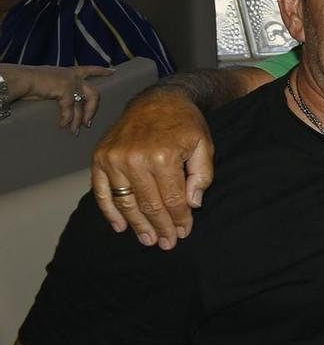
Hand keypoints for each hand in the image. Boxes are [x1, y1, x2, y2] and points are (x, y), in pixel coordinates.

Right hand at [3, 63, 111, 132]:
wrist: (22, 79)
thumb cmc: (31, 80)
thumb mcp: (50, 81)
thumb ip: (59, 87)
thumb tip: (63, 100)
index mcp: (70, 72)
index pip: (89, 70)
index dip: (101, 71)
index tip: (113, 71)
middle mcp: (74, 77)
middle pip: (94, 94)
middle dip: (92, 110)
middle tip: (88, 123)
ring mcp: (71, 83)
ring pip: (81, 106)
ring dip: (78, 120)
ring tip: (75, 131)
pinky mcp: (66, 91)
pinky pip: (69, 110)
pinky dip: (66, 120)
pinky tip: (62, 126)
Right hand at [90, 87, 214, 248]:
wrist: (157, 100)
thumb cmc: (184, 124)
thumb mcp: (203, 145)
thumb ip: (202, 175)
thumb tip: (193, 204)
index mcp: (163, 156)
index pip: (172, 199)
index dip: (179, 219)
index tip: (184, 232)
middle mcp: (134, 159)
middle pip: (149, 204)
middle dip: (160, 227)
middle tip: (167, 243)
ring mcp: (113, 159)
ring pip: (126, 202)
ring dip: (137, 225)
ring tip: (148, 240)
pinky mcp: (99, 158)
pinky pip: (101, 192)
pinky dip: (110, 212)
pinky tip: (121, 227)